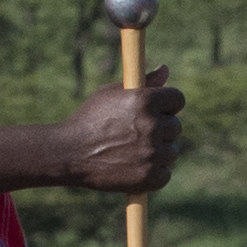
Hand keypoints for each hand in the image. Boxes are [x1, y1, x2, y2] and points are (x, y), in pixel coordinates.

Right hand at [60, 76, 193, 196]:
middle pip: (175, 126)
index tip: (158, 111)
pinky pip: (165, 174)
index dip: (168, 105)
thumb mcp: (111, 93)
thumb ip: (143, 82)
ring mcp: (152, 152)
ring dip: (157, 153)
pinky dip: (153, 174)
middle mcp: (152, 125)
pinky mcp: (148, 176)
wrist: (68, 153)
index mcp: (145, 100)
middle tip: (136, 135)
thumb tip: (165, 69)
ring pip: (171, 151)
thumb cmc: (89, 120)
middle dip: (160, 129)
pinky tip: (134, 167)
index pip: (178, 99)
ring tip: (130, 152)